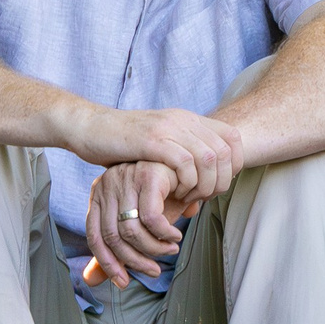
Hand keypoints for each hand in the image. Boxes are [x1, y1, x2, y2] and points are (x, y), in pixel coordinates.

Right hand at [78, 103, 243, 206]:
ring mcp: (169, 128)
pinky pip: (184, 162)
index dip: (235, 165)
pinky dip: (186, 183)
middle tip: (203, 198)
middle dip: (221, 181)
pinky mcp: (152, 140)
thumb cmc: (122, 145)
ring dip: (205, 185)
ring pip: (210, 157)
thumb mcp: (159, 150)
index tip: (218, 185)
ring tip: (188, 198)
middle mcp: (184, 120)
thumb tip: (198, 204)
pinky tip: (174, 193)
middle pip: (226, 151)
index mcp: (189, 119)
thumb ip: (181, 167)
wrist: (89, 127)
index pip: (233, 138)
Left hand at [83, 159, 192, 288]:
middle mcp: (107, 184)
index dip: (107, 264)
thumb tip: (90, 280)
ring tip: (170, 251)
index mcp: (99, 195)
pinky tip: (175, 237)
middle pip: (113, 237)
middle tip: (154, 270)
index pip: (95, 236)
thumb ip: (115, 248)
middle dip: (134, 261)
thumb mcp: (138, 223)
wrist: (189, 167)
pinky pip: (151, 218)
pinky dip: (164, 234)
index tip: (123, 282)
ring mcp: (126, 177)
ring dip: (153, 249)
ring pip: (132, 230)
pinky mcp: (148, 174)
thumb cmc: (161, 196)